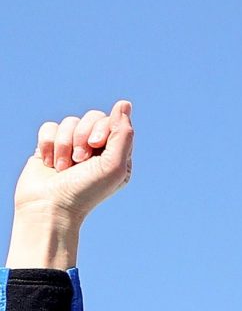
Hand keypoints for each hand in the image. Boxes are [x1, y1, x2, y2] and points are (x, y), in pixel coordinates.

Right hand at [11, 102, 134, 268]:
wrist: (49, 207)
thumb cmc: (86, 191)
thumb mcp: (113, 165)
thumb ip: (122, 134)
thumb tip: (125, 103)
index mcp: (117, 154)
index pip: (113, 121)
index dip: (101, 128)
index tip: (95, 147)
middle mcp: (96, 149)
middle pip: (91, 117)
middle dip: (81, 136)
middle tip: (79, 160)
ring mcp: (72, 147)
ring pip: (68, 122)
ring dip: (64, 144)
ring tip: (63, 167)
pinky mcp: (50, 147)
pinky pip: (49, 127)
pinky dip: (48, 143)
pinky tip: (48, 163)